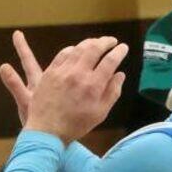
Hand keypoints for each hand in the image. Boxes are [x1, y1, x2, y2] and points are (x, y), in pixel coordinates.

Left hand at [0, 31, 127, 142]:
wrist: (47, 130)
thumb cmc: (76, 125)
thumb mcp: (101, 113)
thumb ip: (113, 92)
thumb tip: (120, 74)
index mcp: (93, 85)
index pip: (110, 61)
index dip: (119, 52)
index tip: (123, 47)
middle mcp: (78, 74)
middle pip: (94, 48)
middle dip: (105, 42)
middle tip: (111, 41)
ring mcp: (62, 71)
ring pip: (78, 48)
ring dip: (90, 43)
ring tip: (97, 43)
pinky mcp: (50, 72)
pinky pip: (63, 54)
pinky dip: (73, 49)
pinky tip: (77, 50)